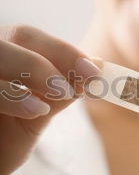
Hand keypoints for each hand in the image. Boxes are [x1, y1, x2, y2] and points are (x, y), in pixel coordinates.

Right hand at [0, 24, 101, 174]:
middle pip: (14, 37)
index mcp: (3, 52)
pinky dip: (12, 97)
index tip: (93, 70)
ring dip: (33, 73)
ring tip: (56, 99)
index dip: (63, 50)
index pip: (29, 37)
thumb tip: (94, 70)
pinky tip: (34, 111)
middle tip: (75, 85)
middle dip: (48, 60)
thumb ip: (59, 92)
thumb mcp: (35, 113)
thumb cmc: (2, 138)